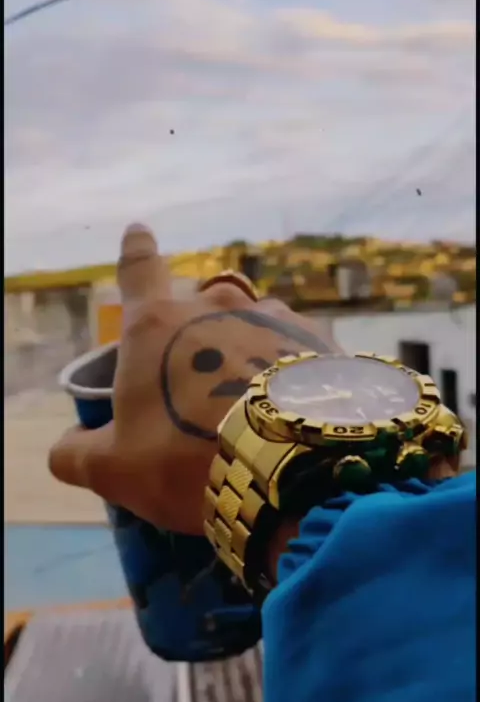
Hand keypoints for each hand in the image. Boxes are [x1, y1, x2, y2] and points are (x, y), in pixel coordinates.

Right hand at [48, 224, 338, 535]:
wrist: (292, 471)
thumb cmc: (187, 460)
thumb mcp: (115, 469)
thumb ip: (80, 452)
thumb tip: (67, 448)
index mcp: (158, 323)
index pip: (138, 269)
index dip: (136, 251)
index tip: (139, 230)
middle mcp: (216, 306)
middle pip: (199, 307)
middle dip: (195, 336)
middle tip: (200, 388)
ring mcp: (274, 317)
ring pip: (250, 325)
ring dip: (245, 353)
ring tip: (253, 405)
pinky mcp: (319, 342)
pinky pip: (293, 349)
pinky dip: (287, 370)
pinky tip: (293, 407)